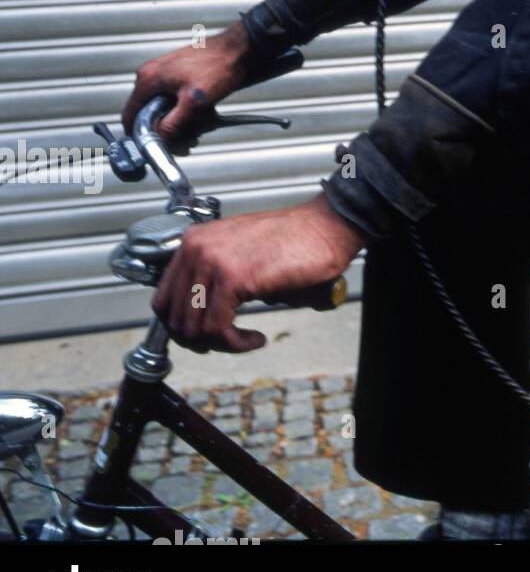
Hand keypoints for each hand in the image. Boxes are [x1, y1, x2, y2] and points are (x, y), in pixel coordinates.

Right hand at [121, 21, 254, 152]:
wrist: (240, 49)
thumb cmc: (218, 67)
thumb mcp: (193, 102)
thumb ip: (172, 124)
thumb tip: (159, 141)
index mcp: (148, 79)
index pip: (130, 116)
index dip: (142, 135)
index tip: (159, 146)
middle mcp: (152, 76)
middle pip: (149, 115)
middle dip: (168, 130)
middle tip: (188, 139)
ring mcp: (166, 75)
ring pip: (165, 110)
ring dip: (181, 122)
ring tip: (202, 125)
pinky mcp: (180, 77)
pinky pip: (176, 101)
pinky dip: (187, 111)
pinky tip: (205, 114)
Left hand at [150, 193, 365, 352]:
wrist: (325, 227)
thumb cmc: (292, 240)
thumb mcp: (238, 251)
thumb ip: (213, 275)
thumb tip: (198, 315)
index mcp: (194, 241)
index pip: (163, 299)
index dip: (181, 327)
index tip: (202, 336)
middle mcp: (197, 248)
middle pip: (174, 317)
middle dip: (199, 340)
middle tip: (226, 342)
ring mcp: (213, 262)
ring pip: (194, 327)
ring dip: (221, 344)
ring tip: (244, 340)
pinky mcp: (234, 278)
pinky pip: (218, 328)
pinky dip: (235, 343)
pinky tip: (254, 338)